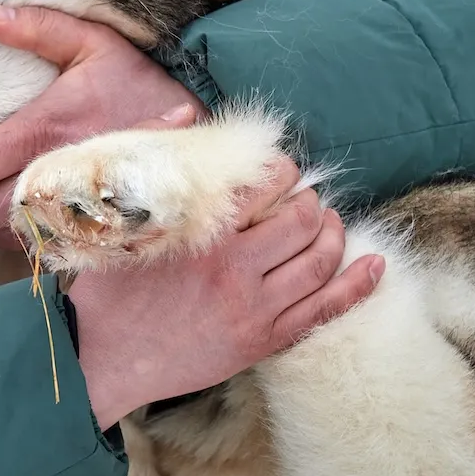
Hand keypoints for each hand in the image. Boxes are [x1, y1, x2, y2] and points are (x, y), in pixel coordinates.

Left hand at [0, 4, 203, 247]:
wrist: (204, 137)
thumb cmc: (146, 85)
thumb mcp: (98, 44)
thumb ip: (42, 26)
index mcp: (46, 130)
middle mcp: (54, 175)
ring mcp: (74, 210)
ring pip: (9, 235)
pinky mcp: (95, 232)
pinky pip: (44, 249)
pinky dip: (21, 245)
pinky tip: (12, 231)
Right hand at [67, 160, 382, 428]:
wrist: (99, 363)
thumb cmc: (104, 291)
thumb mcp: (117, 217)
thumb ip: (147, 157)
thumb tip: (186, 113)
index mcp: (203, 234)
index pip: (267, 184)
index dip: (281, 170)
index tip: (276, 171)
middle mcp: (236, 270)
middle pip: (305, 221)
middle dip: (310, 202)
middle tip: (300, 200)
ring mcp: (255, 310)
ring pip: (322, 262)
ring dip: (334, 234)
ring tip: (325, 224)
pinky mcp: (263, 343)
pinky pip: (326, 311)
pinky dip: (358, 285)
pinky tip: (375, 266)